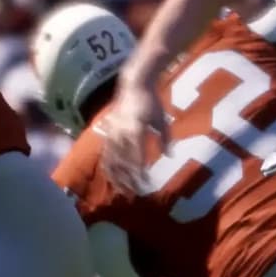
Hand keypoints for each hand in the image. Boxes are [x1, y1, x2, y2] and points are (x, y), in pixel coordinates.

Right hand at [95, 59, 167, 192]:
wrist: (134, 83)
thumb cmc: (151, 101)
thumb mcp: (161, 118)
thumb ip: (165, 138)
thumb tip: (169, 156)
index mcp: (136, 128)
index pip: (136, 155)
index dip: (139, 171)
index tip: (145, 182)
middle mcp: (121, 132)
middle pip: (122, 161)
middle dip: (127, 178)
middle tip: (133, 193)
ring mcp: (113, 131)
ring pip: (111, 159)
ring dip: (116, 176)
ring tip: (120, 189)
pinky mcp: (109, 130)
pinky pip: (106, 152)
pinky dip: (109, 165)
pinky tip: (111, 175)